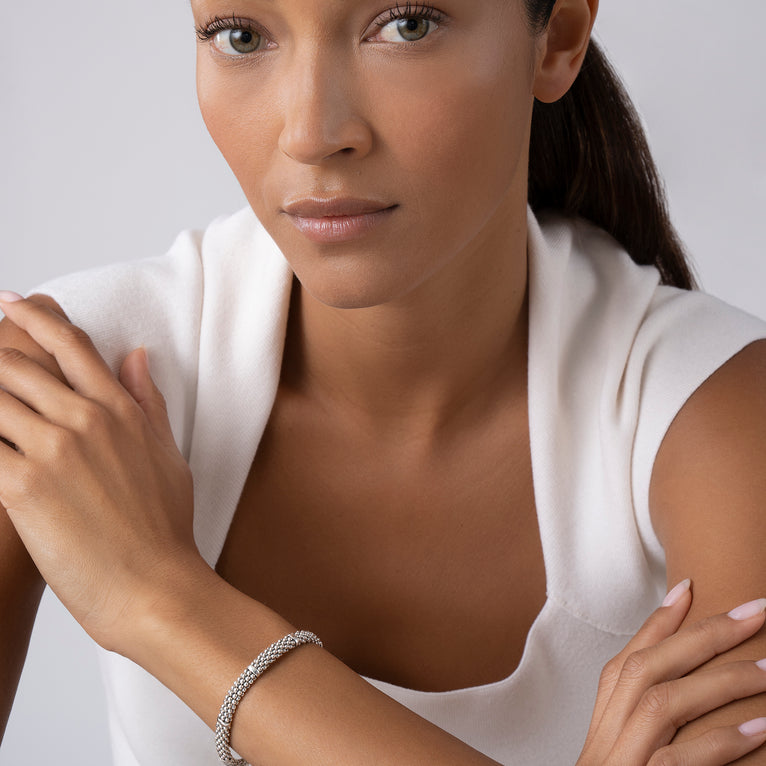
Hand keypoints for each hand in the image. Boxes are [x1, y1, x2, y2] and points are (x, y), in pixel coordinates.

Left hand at [0, 293, 201, 651]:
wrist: (154, 586)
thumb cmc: (164, 528)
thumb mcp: (168, 454)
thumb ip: (148, 400)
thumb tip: (136, 355)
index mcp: (120, 410)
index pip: (71, 345)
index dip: (36, 317)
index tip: (13, 302)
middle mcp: (85, 419)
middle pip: (18, 363)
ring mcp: (53, 449)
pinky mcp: (21, 485)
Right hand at [578, 581, 765, 764]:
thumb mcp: (629, 756)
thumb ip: (652, 727)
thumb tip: (698, 684)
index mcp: (604, 727)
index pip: (628, 660)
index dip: (658, 622)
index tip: (689, 586)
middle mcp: (607, 738)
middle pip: (643, 669)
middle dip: (702, 636)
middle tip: (754, 612)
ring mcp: (619, 762)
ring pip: (661, 705)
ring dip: (720, 681)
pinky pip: (678, 760)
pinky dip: (720, 741)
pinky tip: (760, 727)